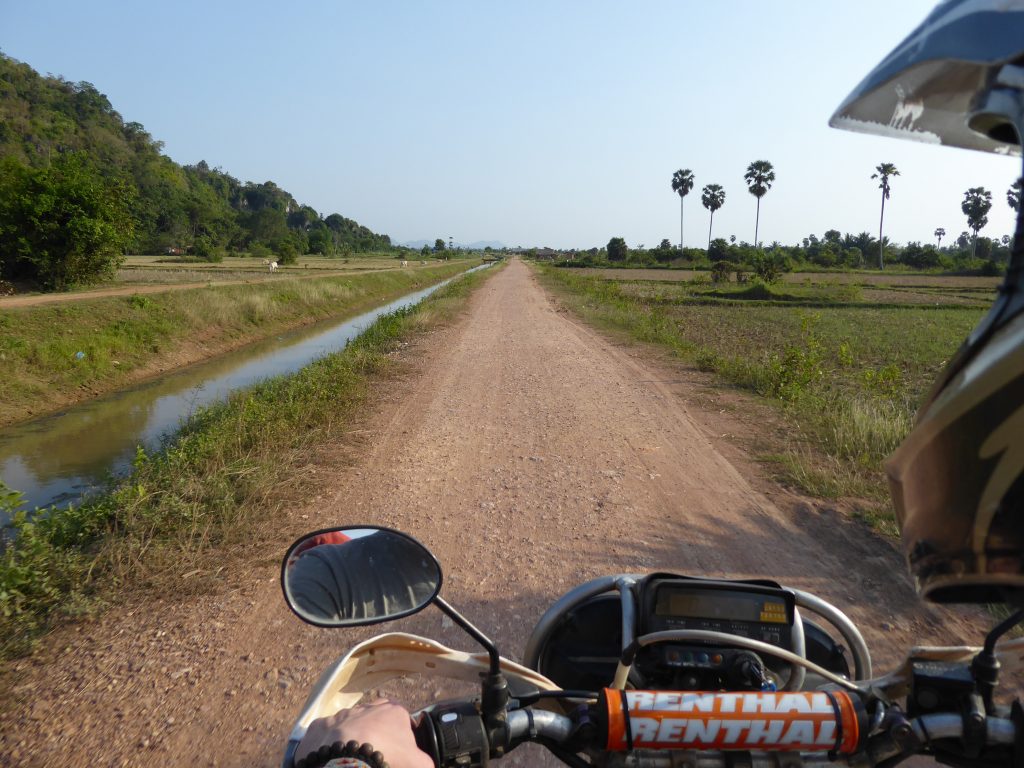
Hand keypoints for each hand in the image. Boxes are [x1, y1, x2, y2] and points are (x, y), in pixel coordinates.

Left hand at [296, 700, 432, 767]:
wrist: (345, 763)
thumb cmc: (386, 758)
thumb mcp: (418, 763)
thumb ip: (425, 761)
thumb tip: (427, 764)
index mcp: (393, 711)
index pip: (402, 717)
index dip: (401, 734)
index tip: (400, 750)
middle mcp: (367, 707)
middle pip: (376, 715)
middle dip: (377, 729)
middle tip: (378, 751)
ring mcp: (342, 714)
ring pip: (350, 722)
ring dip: (352, 735)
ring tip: (353, 758)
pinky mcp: (320, 726)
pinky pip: (326, 733)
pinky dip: (328, 744)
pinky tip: (332, 758)